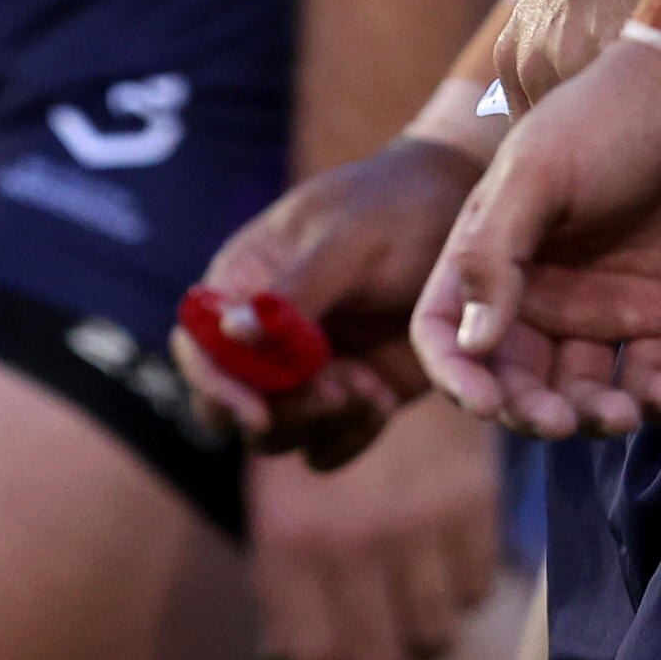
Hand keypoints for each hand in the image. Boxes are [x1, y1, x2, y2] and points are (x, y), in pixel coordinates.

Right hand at [173, 139, 482, 460]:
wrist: (462, 220)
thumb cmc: (397, 210)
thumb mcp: (351, 240)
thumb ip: (294, 289)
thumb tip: (230, 330)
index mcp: (245, 281)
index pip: (199, 346)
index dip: (215, 386)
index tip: (257, 412)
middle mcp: (265, 335)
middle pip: (230, 407)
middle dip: (281, 413)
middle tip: (341, 390)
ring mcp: (306, 372)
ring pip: (279, 435)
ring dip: (322, 422)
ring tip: (373, 386)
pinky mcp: (349, 398)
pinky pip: (327, 449)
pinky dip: (352, 436)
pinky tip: (384, 398)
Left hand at [245, 392, 505, 659]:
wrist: (375, 323)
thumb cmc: (311, 420)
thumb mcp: (277, 493)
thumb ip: (287, 573)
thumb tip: (303, 659)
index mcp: (291, 539)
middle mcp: (354, 540)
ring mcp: (418, 523)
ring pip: (434, 634)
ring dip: (422, 635)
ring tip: (407, 616)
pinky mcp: (471, 501)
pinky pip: (473, 588)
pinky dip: (459, 589)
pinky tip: (439, 564)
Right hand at [417, 37, 660, 438]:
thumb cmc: (614, 115)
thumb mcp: (538, 171)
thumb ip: (493, 253)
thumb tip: (472, 343)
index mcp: (495, 249)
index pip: (449, 330)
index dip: (456, 374)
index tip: (485, 402)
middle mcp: (544, 286)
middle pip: (515, 376)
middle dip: (530, 410)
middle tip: (559, 422)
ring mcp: (606, 302)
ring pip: (582, 390)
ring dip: (594, 416)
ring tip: (623, 413)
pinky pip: (651, 376)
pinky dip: (655, 399)